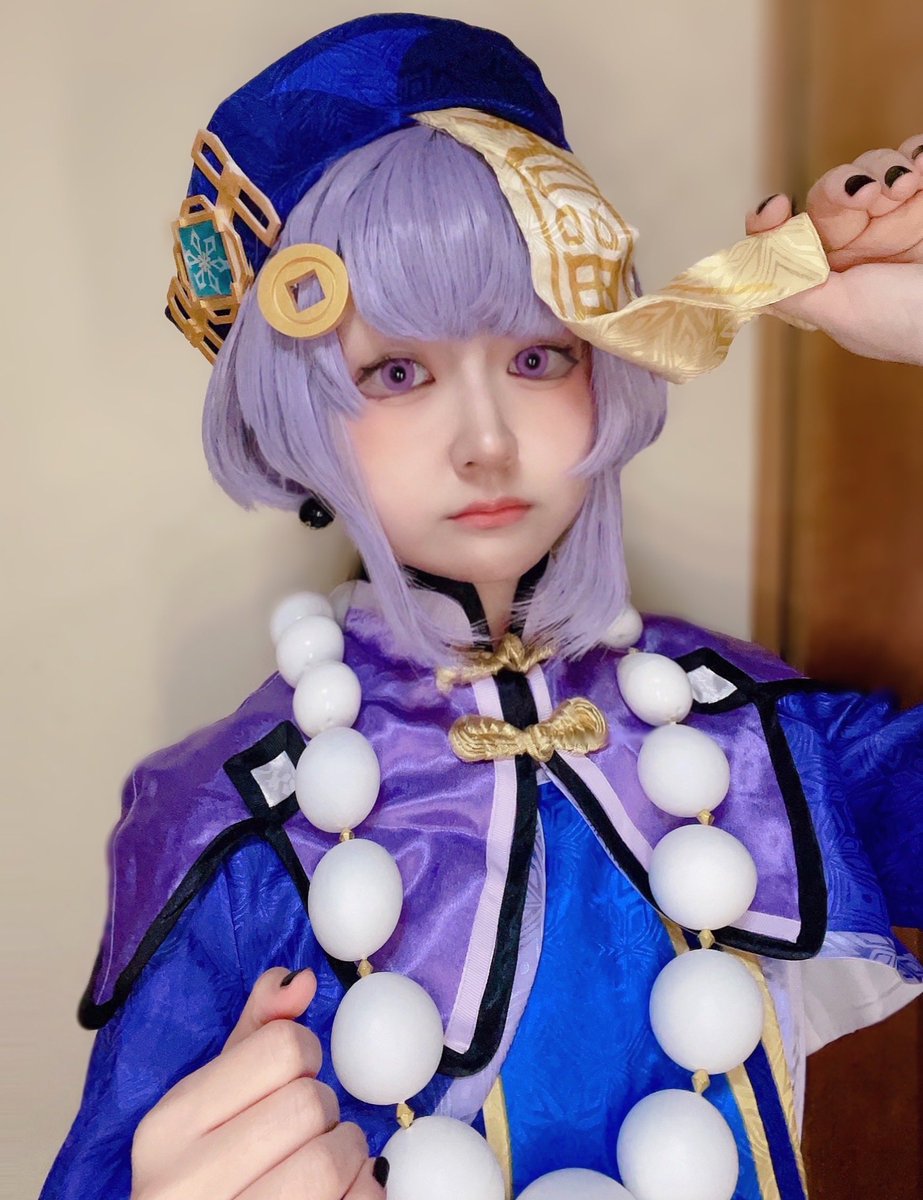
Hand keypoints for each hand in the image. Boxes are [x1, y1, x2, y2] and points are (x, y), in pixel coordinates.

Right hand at [130, 967, 384, 1198]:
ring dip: (348, 1156)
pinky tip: (340, 1195)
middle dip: (324, 1112)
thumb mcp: (212, 1100)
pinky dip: (363, 1192)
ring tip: (328, 1166)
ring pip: (330, 1161)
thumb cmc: (204, 1175)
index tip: (290, 1081)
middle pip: (309, 1104)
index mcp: (168, 1125)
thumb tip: (301, 980)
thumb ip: (256, 1033)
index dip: (303, 1058)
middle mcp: (182, 1183)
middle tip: (307, 1132)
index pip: (282, 1048)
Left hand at [747, 135, 922, 365]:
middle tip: (864, 194)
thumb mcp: (840, 312)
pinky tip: (921, 171)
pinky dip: (915, 155)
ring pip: (868, 166)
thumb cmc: (905, 323)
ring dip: (883, 168)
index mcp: (828, 275)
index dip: (770, 220)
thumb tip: (738, 274)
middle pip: (828, 192)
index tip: (775, 206)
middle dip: (841, 186)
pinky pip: (912, 155)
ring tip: (905, 186)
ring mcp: (895, 217)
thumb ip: (789, 290)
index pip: (784, 238)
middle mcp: (858, 243)